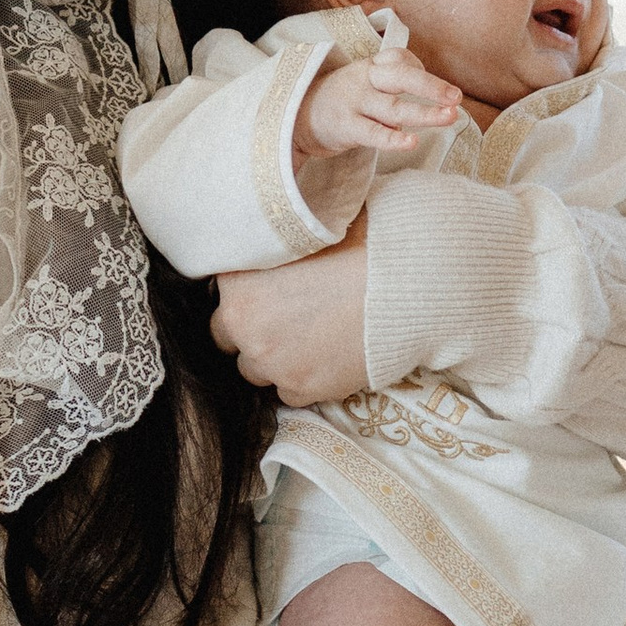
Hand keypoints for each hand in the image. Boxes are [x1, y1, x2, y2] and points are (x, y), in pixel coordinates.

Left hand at [210, 223, 370, 401]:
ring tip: (309, 339)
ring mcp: (270, 361)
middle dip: (251, 330)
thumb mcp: (303, 233)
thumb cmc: (358, 246)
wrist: (404, 285)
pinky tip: (327, 358)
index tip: (266, 291)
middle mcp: (242, 323)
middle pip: (227, 337)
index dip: (246, 293)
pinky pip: (289, 392)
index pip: (221, 293)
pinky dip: (304, 379)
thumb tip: (269, 245)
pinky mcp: (301, 387)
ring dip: (274, 358)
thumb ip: (273, 247)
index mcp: (237, 279)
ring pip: (255, 370)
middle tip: (286, 318)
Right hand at [299, 39, 466, 159]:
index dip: (421, 69)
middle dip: (432, 86)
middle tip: (457, 97)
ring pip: (395, 107)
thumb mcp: (364, 81)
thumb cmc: (343, 100)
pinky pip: (374, 134)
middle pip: (402, 77)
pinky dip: (394, 138)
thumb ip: (394, 83)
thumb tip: (431, 96)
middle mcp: (364, 80)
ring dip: (425, 113)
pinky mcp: (346, 127)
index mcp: (370, 66)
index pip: (400, 59)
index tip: (438, 88)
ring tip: (450, 117)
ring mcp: (355, 102)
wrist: (296, 116)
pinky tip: (413, 141)